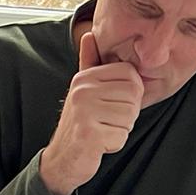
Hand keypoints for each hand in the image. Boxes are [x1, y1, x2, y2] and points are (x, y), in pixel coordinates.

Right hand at [38, 30, 143, 194]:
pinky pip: (120, 136)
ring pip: (129, 117)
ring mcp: (84, 111)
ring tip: (101, 131)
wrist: (62, 160)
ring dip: (121, 130)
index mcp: (85, 78)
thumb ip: (89, 63)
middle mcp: (83, 91)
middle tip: (107, 122)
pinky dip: (114, 145)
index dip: (131, 93)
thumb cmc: (79, 124)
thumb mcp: (83, 90)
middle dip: (127, 114)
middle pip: (133, 95)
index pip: (130, 74)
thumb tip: (88, 34)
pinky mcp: (88, 134)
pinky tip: (98, 144)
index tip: (114, 105)